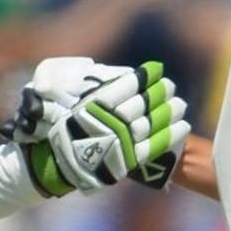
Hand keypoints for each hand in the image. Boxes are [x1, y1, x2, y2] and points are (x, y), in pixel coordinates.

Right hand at [3, 61, 190, 195]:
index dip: (143, 77)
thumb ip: (74, 80)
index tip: (155, 70)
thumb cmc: (47, 125)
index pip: (126, 85)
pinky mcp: (125, 161)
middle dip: (159, 93)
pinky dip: (170, 135)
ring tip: (180, 103)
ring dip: (168, 112)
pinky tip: (183, 126)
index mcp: (93, 103)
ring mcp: (118, 142)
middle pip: (142, 103)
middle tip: (170, 85)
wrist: (47, 164)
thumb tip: (94, 66)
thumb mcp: (50, 93)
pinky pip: (152, 146)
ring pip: (151, 123)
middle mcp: (108, 121)